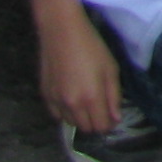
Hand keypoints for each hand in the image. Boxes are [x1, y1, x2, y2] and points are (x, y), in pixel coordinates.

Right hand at [36, 5, 121, 134]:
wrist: (62, 33)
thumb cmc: (92, 47)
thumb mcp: (111, 69)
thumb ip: (114, 97)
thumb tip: (115, 119)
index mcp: (91, 98)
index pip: (101, 126)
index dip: (109, 123)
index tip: (113, 115)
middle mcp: (72, 104)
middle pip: (86, 128)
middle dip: (96, 122)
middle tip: (102, 108)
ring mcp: (56, 101)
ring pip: (71, 123)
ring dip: (81, 118)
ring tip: (87, 102)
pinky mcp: (45, 96)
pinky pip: (57, 115)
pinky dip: (66, 113)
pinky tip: (72, 100)